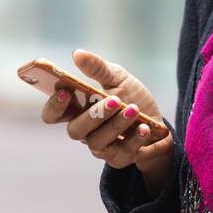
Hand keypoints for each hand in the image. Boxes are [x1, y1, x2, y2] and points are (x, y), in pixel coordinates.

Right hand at [40, 49, 174, 196]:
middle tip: (114, 100)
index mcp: (78, 110)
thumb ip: (98, 68)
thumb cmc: (133, 98)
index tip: (65, 92)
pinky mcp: (119, 158)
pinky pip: (122, 153)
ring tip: (134, 109)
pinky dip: (134, 140)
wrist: (159, 124)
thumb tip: (77, 54)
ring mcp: (101, 147)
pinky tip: (144, 128)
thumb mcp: (118, 78)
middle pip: (75, 130)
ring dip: (117, 124)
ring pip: (98, 142)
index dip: (53, 106)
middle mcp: (85, 131)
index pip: (53, 114)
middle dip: (94, 115)